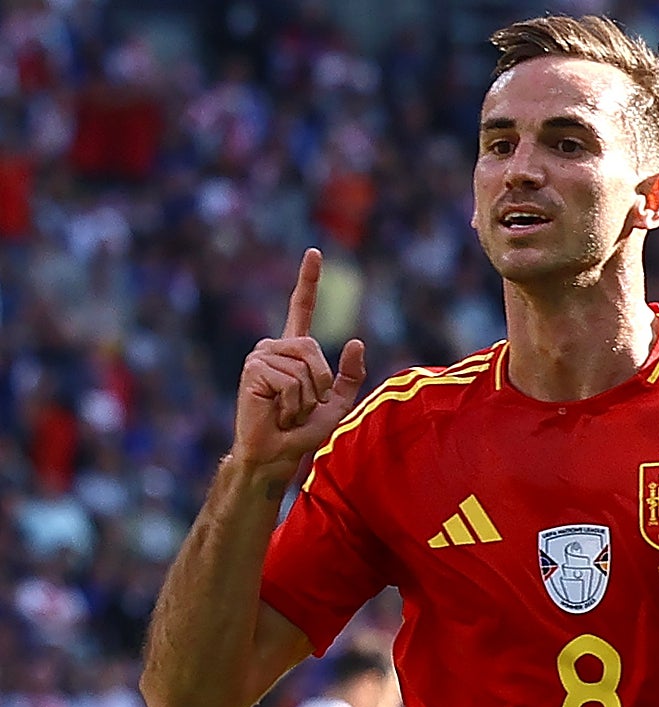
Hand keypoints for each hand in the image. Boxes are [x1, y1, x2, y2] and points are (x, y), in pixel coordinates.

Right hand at [229, 248, 366, 480]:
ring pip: (304, 368)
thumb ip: (350, 375)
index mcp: (295, 350)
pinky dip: (292, 402)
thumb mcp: (337, 402)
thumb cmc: (304, 430)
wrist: (277, 453)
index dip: (308, 280)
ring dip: (305, 398)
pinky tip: (277, 411)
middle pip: (314, 349)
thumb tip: (356, 341)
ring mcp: (261, 356)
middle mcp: (275, 347)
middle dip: (319, 385)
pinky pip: (290, 380)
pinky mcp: (252, 369)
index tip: (315, 251)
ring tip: (287, 410)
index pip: (302, 308)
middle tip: (301, 406)